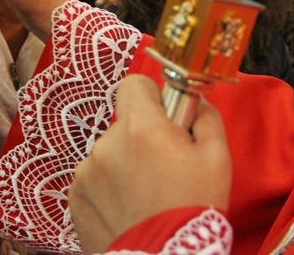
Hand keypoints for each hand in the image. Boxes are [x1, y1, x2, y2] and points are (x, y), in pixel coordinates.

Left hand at [69, 75, 231, 253]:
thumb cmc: (193, 209)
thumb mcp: (217, 158)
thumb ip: (206, 118)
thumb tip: (195, 102)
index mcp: (141, 127)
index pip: (135, 83)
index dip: (152, 96)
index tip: (165, 117)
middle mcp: (107, 142)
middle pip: (125, 123)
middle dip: (143, 137)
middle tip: (164, 167)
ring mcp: (86, 170)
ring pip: (109, 152)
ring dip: (125, 164)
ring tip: (146, 196)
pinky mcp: (76, 195)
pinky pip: (94, 178)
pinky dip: (109, 188)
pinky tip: (128, 209)